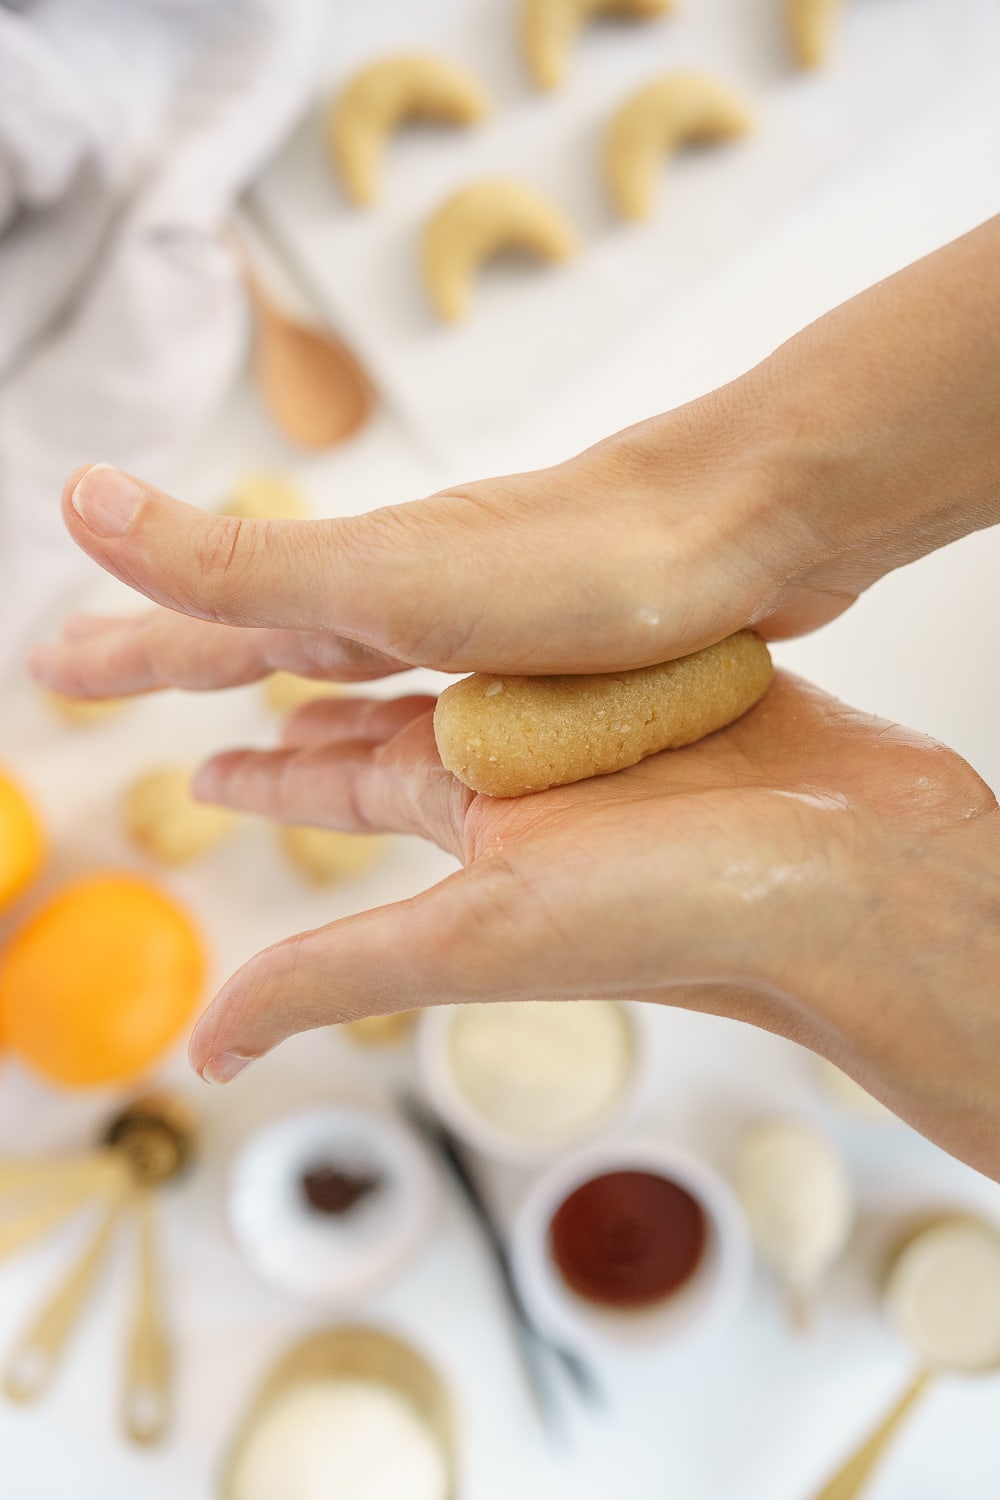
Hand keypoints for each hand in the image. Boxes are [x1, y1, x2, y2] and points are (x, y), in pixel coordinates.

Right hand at [28, 217, 999, 697]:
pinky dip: (402, 723)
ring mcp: (480, 626)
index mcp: (356, 588)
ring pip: (358, 674)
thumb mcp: (388, 582)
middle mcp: (408, 598)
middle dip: (186, 666)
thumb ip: (238, 560)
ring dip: (295, 705)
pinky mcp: (551, 657)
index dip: (131, 650)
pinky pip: (441, 699)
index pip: (210, 623)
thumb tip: (75, 494)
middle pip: (269, 641)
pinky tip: (425, 743)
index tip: (54, 665)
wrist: (748, 530)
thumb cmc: (581, 563)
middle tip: (113, 685)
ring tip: (258, 748)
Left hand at [186, 673, 999, 1181]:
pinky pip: (603, 648)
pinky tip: (547, 596)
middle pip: (408, 724)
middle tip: (272, 660)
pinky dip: (563, 626)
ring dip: (446, 649)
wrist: (863, 878)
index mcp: (479, 827)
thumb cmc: (684, 919)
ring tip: (391, 614)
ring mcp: (615, 734)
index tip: (216, 767)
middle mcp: (538, 780)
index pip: (346, 787)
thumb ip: (338, 976)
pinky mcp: (690, 693)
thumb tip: (207, 1053)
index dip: (275, 778)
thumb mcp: (480, 938)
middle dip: (338, 700)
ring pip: (503, 675)